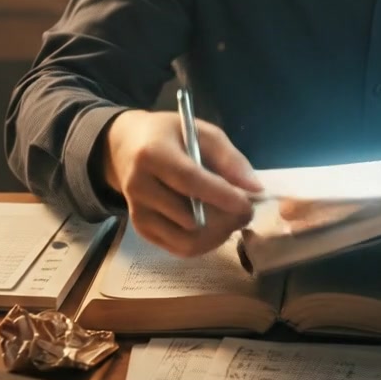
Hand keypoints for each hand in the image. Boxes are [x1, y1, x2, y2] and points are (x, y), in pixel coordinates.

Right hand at [101, 109, 263, 255]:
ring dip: (218, 234)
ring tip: (230, 217)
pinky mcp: (141, 229)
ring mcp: (137, 212)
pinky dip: (204, 242)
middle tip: (247, 209)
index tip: (248, 203)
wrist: (125, 147)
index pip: (189, 180)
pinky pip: (179, 248)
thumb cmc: (169, 135)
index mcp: (152, 154)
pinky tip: (213, 225)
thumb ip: (229, 157)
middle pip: (189, 216)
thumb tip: (255, 188)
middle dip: (226, 218)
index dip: (221, 195)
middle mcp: (138, 186)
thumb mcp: (201, 131)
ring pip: (187, 239)